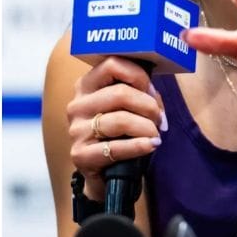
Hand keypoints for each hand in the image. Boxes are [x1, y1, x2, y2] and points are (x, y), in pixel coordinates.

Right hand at [66, 56, 164, 200]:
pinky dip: (139, 146)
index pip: (112, 64)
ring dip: (147, 127)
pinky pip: (115, 147)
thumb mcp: (127, 106)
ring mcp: (76, 131)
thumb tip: (152, 90)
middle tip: (160, 118)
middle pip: (120, 94)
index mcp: (87, 85)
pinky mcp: (80, 155)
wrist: (106, 172)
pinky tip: (152, 145)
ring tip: (156, 134)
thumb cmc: (121, 133)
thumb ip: (139, 91)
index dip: (139, 76)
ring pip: (120, 120)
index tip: (151, 90)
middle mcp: (77, 105)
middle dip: (149, 106)